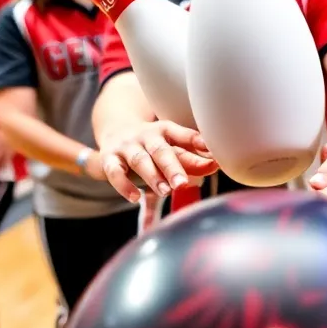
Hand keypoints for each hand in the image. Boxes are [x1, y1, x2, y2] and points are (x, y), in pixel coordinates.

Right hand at [99, 120, 218, 203]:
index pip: (183, 136)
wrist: (115, 129)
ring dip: (153, 176)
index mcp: (165, 131)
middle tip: (183, 184)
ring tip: (165, 192)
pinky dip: (124, 185)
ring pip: (140, 161)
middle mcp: (146, 136)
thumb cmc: (152, 143)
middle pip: (161, 151)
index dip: (197, 145)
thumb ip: (192, 158)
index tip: (212, 158)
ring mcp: (127, 147)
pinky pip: (115, 172)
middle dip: (173, 168)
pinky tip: (135, 198)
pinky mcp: (110, 159)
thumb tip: (216, 165)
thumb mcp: (172, 145)